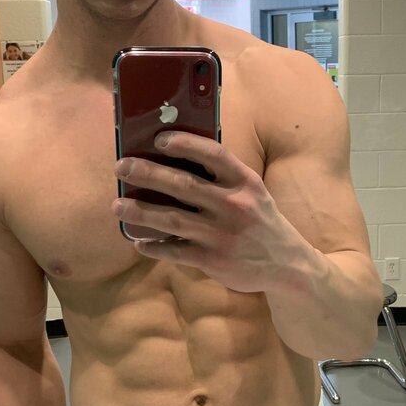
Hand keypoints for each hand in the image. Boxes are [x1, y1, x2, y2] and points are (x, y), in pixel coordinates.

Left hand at [113, 131, 308, 293]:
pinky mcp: (214, 260)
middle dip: (147, 173)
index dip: (184, 144)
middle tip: (122, 167)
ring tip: (117, 205)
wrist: (288, 266)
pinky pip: (175, 251)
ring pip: (172, 219)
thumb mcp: (253, 193)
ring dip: (140, 211)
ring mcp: (223, 234)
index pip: (213, 154)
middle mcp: (235, 205)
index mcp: (245, 182)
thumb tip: (175, 162)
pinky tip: (139, 242)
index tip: (159, 140)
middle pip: (183, 184)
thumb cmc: (260, 222)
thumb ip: (224, 178)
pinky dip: (154, 247)